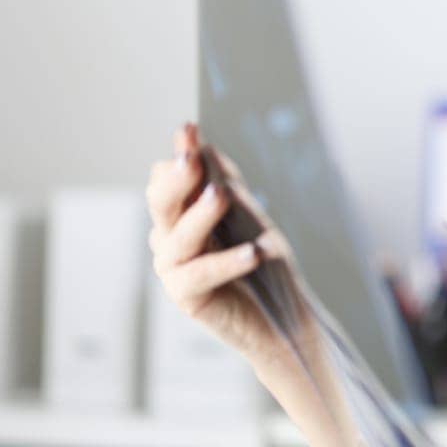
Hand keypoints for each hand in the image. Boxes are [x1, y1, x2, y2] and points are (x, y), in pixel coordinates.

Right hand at [145, 124, 285, 361]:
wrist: (284, 316)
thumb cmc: (265, 263)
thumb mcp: (248, 215)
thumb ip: (223, 183)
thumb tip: (200, 143)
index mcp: (182, 214)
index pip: (172, 178)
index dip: (182, 155)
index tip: (189, 130)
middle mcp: (170, 239)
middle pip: (161, 204)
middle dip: (177, 180)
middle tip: (191, 159)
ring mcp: (174, 269)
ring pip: (176, 237)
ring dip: (199, 216)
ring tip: (221, 197)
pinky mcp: (186, 298)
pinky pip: (198, 274)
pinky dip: (225, 261)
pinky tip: (253, 252)